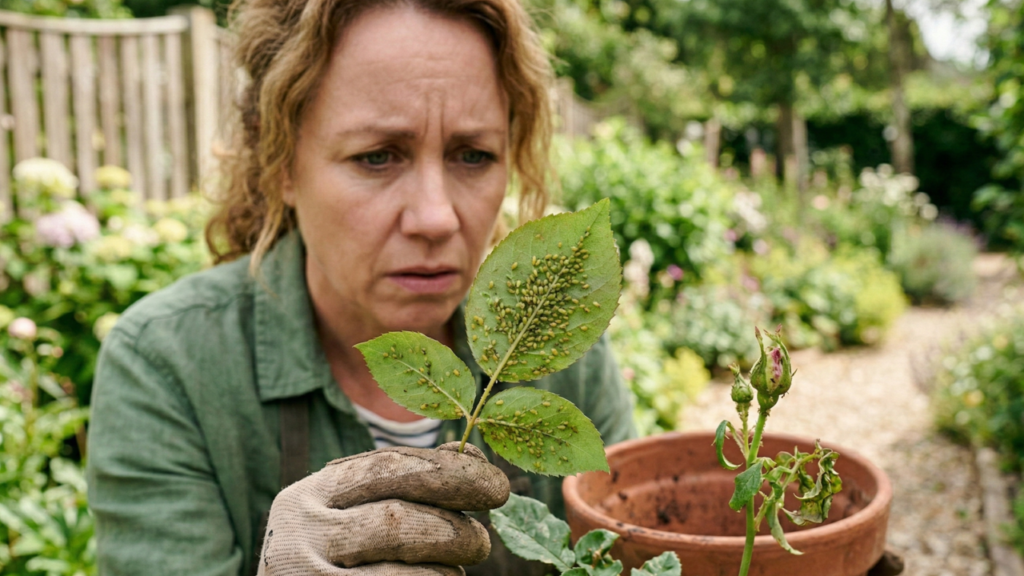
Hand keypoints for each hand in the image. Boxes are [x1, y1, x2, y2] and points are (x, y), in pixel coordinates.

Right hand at [257, 441, 509, 575]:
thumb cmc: (337, 548)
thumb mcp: (353, 507)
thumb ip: (407, 479)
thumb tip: (473, 460)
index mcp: (313, 493)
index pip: (390, 468)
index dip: (452, 473)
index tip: (496, 487)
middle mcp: (305, 533)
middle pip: (396, 521)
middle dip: (452, 529)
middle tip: (481, 542)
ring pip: (402, 573)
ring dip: (444, 570)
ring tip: (454, 569)